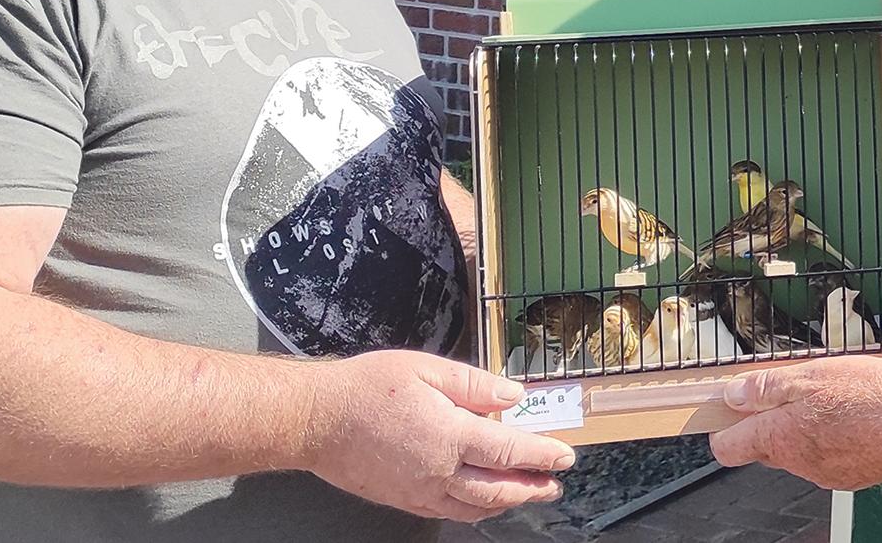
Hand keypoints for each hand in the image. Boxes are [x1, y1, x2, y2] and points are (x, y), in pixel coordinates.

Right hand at [303, 349, 575, 521]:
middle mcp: (439, 471)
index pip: (511, 452)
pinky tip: (483, 502)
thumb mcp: (427, 369)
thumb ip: (474, 385)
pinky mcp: (404, 499)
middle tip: (555, 483)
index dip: (543, 455)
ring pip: (476, 508)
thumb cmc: (367, 389)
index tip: (565, 455)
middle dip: (533, 486)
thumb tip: (512, 396)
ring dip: (508, 503)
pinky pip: (450, 512)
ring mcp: (421, 491)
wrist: (317, 421)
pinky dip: (475, 510)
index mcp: (450, 435)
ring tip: (529, 493)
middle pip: (499, 490)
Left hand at [709, 357, 881, 490]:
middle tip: (790, 388)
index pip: (728, 448)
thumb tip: (733, 395)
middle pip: (764, 446)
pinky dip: (830, 437)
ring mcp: (825, 473)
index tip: (729, 407)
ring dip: (803, 426)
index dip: (723, 427)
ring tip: (830, 397)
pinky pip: (826, 456)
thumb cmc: (871, 396)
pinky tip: (850, 414)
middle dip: (769, 420)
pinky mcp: (850, 475)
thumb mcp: (810, 375)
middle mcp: (798, 463)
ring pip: (798, 450)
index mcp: (780, 438)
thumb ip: (766, 388)